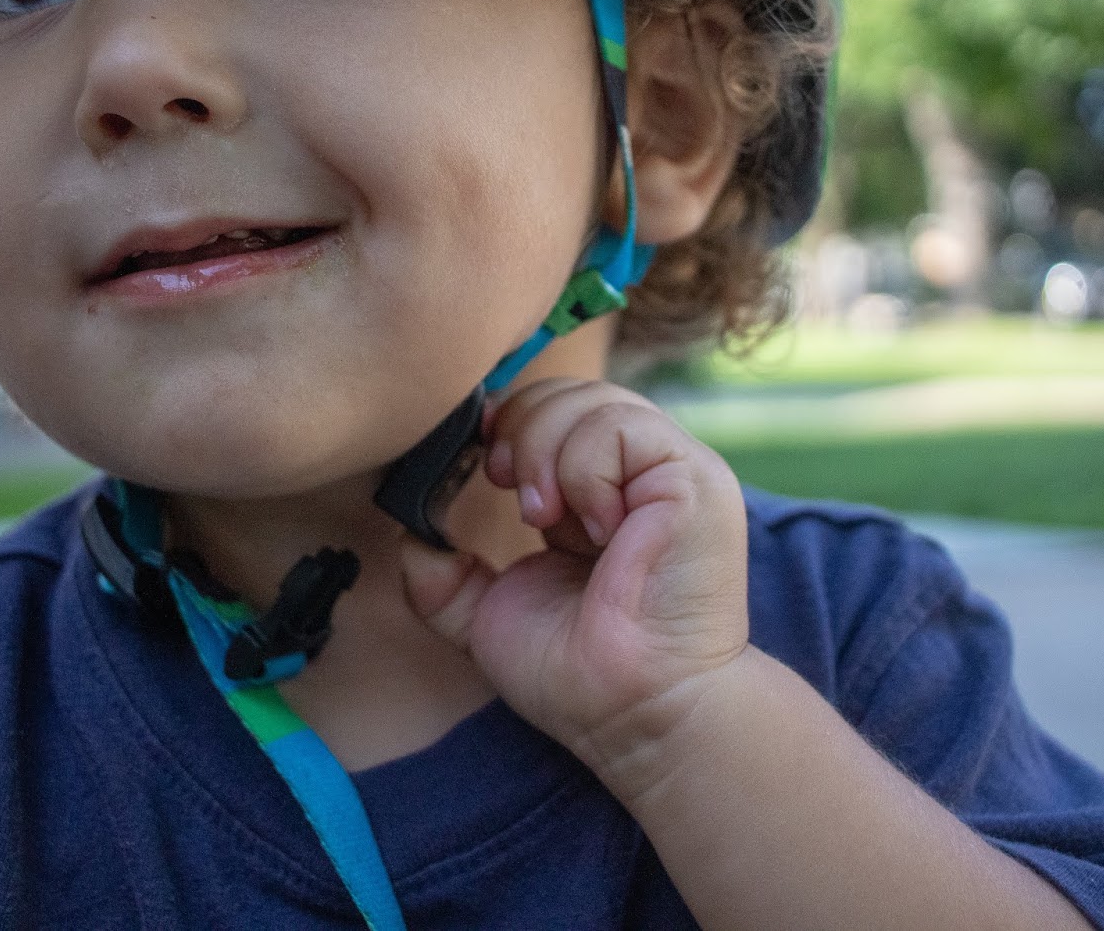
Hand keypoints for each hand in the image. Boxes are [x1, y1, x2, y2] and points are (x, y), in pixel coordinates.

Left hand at [399, 378, 750, 777]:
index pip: (549, 409)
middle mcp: (638, 474)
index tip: (481, 466)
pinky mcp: (694, 478)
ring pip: (593, 399)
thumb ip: (443, 575)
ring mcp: (671, 471)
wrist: (631, 713)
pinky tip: (593, 528)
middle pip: (567, 390)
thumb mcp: (488, 615)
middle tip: (508, 489)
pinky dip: (586, 470)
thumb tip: (410, 533)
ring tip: (546, 519)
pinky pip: (624, 428)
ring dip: (546, 452)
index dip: (506, 423)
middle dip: (518, 429)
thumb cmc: (576, 676)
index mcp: (597, 494)